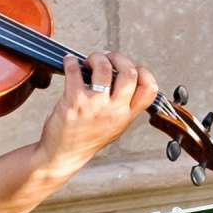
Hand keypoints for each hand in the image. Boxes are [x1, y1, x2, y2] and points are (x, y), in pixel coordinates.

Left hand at [35, 52, 159, 172]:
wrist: (62, 155)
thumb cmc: (85, 139)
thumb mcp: (114, 126)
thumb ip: (122, 106)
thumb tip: (120, 76)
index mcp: (127, 116)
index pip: (150, 89)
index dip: (144, 72)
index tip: (131, 67)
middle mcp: (115, 111)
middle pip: (130, 73)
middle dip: (118, 58)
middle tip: (108, 57)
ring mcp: (95, 106)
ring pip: (104, 68)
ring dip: (96, 57)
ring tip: (89, 62)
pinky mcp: (75, 101)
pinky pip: (75, 71)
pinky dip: (71, 61)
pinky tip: (69, 62)